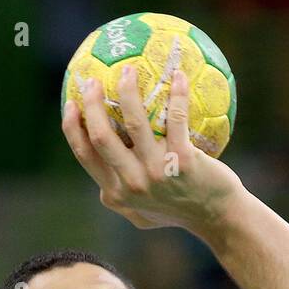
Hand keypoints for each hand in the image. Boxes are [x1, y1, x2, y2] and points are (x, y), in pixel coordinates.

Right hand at [61, 66, 243, 233]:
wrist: (217, 218)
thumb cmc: (181, 212)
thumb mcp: (143, 214)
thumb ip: (122, 198)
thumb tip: (103, 180)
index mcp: (116, 192)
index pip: (85, 155)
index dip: (72, 127)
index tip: (71, 103)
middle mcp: (132, 184)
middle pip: (101, 136)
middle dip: (92, 104)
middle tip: (93, 79)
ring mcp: (157, 173)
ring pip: (134, 123)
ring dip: (127, 91)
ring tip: (129, 70)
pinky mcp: (183, 162)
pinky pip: (176, 118)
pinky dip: (177, 94)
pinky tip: (178, 76)